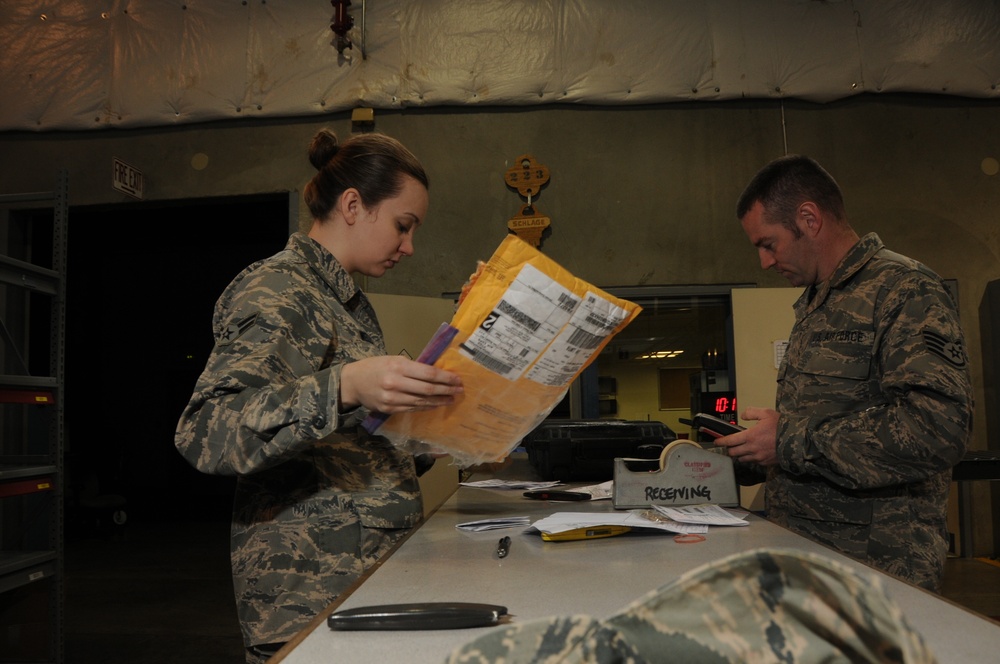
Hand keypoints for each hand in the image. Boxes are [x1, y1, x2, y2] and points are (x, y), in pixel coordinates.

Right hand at [340, 355, 462, 413]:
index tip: (457, 379)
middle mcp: (396, 383)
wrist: (353, 382)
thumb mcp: (394, 359)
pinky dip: (427, 407)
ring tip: (451, 398)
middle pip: (428, 389)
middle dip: (447, 390)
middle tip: (459, 390)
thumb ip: (413, 366)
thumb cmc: (375, 367)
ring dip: (440, 401)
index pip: (429, 373)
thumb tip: (437, 372)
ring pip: (422, 401)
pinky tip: (436, 404)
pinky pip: (413, 408)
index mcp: (398, 366)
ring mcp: (393, 398)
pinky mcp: (390, 409)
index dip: (446, 377)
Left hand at [713, 406, 778, 465]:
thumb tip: (743, 416)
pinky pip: (753, 462)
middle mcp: (752, 449)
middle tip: (729, 445)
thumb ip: (752, 412)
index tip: (716, 442)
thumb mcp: (766, 413)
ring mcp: (758, 457)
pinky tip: (754, 452)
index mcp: (750, 436)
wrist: (796, 440)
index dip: (721, 442)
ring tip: (742, 449)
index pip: (730, 441)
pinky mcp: (765, 463)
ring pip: (742, 459)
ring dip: (739, 454)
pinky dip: (751, 458)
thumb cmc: (781, 426)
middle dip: (729, 449)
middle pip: (733, 452)